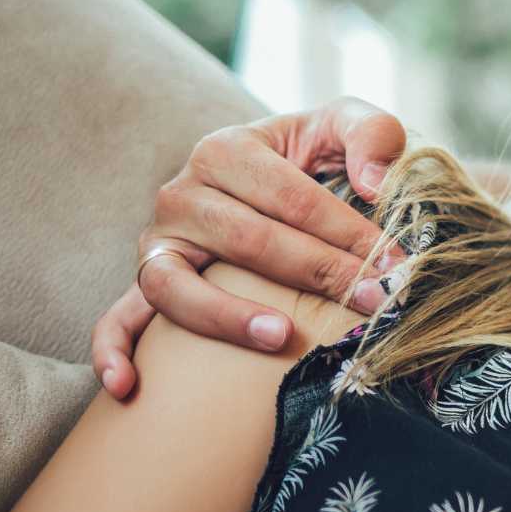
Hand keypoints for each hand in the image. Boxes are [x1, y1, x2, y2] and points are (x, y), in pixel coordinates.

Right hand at [93, 96, 408, 397]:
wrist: (281, 183)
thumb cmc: (318, 158)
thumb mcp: (346, 128)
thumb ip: (372, 134)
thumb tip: (373, 184)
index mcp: (228, 150)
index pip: (293, 199)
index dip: (349, 233)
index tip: (396, 265)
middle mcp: (181, 194)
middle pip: (249, 241)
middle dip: (318, 274)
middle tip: (374, 302)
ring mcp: (159, 243)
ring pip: (177, 284)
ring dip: (228, 316)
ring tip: (284, 336)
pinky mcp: (147, 283)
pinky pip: (119, 319)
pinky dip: (114, 350)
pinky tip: (128, 384)